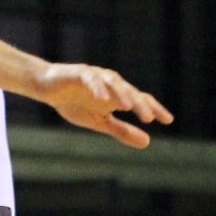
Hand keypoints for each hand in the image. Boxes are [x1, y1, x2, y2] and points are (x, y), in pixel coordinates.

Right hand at [35, 63, 172, 147]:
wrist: (47, 88)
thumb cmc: (74, 103)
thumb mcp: (100, 122)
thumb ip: (122, 131)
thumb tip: (148, 142)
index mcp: (118, 97)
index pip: (141, 100)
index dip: (155, 109)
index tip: (168, 120)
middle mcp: (111, 85)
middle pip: (130, 92)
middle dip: (140, 104)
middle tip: (150, 118)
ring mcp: (96, 77)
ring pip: (113, 83)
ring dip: (122, 94)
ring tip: (129, 107)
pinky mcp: (79, 73)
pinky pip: (90, 78)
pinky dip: (97, 87)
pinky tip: (103, 99)